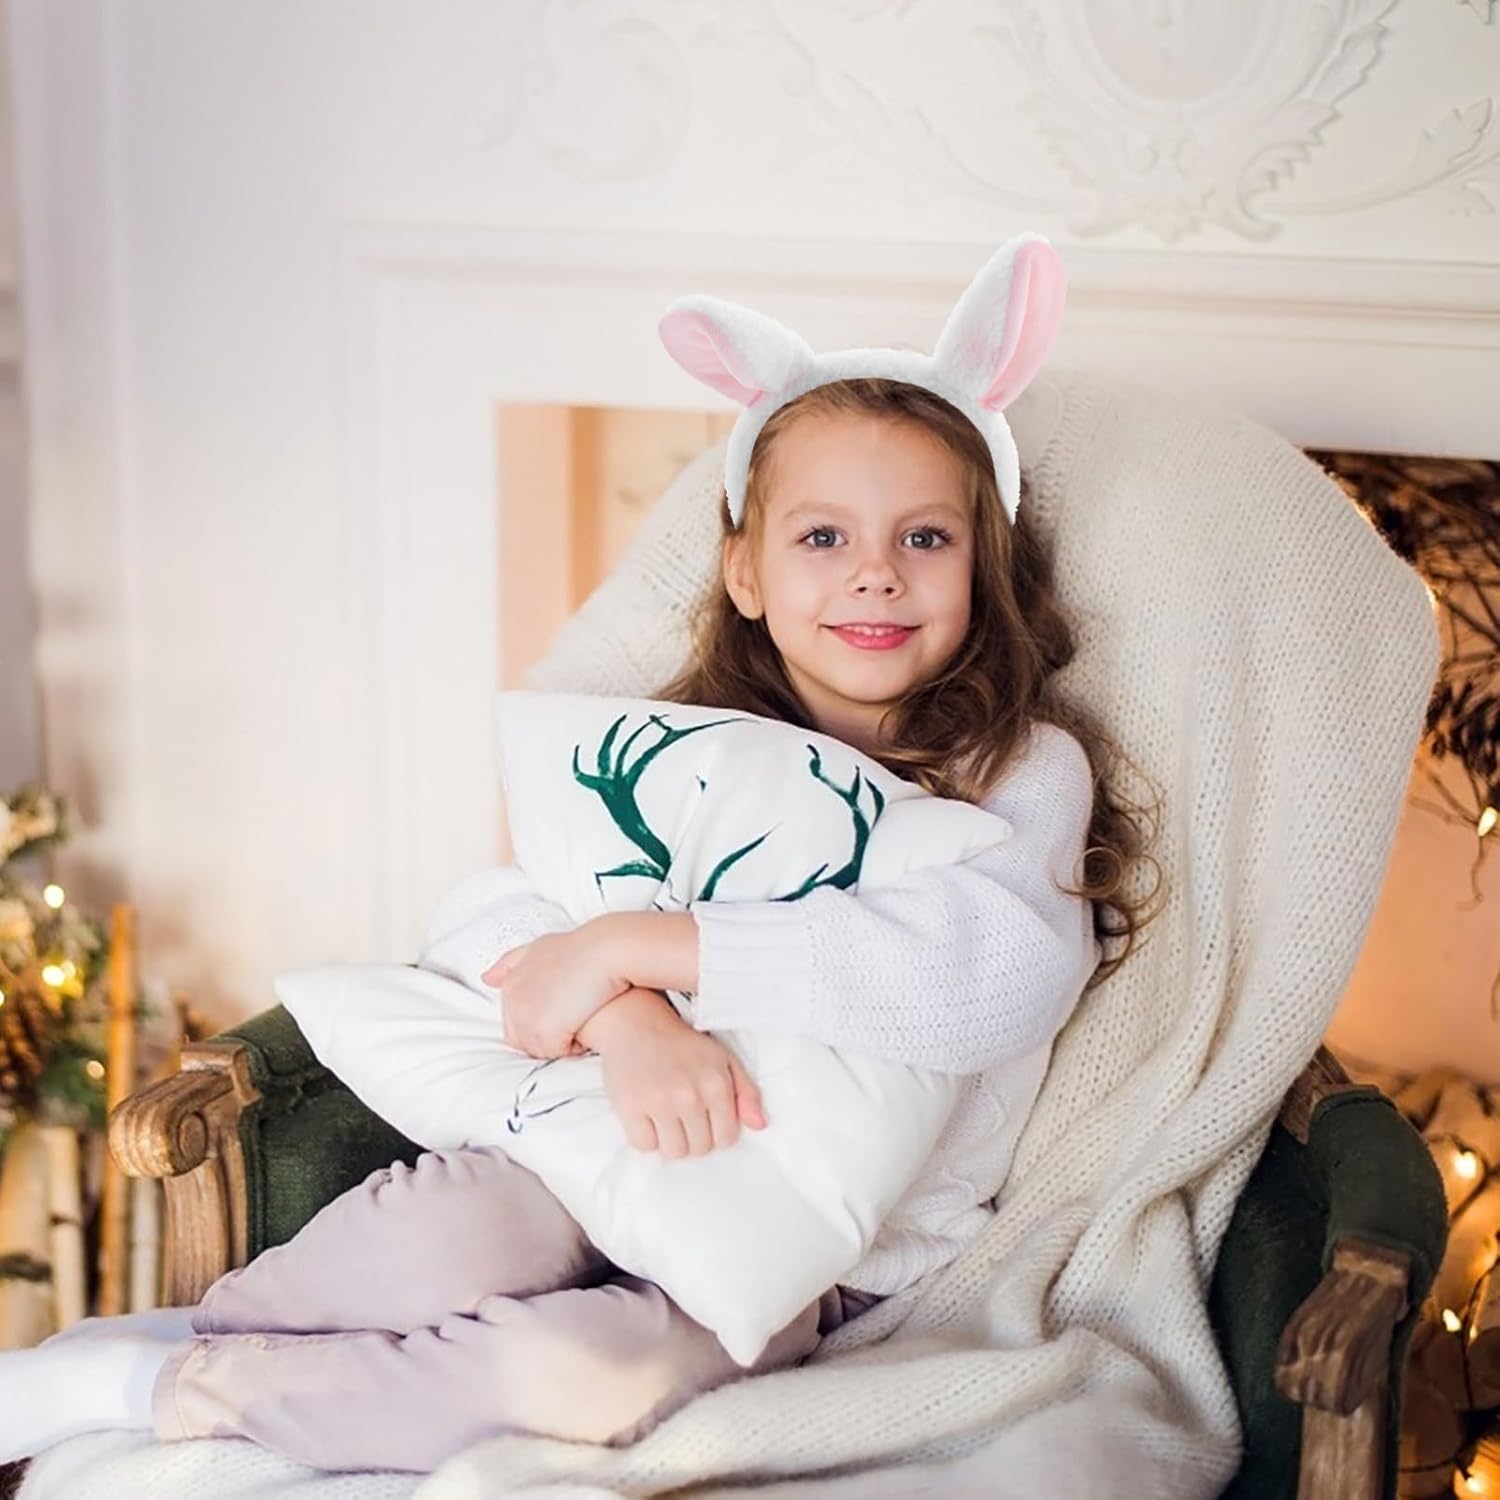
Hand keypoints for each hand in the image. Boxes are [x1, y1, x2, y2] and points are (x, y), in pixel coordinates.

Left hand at [482, 923, 630, 1057]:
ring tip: (583, 1020)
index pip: (515, 1022)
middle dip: (547, 1034)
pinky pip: (556, 1052)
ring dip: (561, 1042)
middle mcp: (513, 1001)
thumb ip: (511, 963)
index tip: (566, 1010)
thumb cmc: (581, 948)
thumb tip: (486, 978)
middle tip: (576, 1017)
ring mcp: (526, 1016)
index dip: (544, 1020)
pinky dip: (573, 1047)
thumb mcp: (539, 948)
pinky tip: (589, 1027)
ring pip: (539, 1048)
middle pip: (523, 1039)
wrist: (607, 951)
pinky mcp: (544, 1030)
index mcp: (510, 984)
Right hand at [579, 988, 766, 1157]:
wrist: (636, 1023)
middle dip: (694, 1136)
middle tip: (682, 1112)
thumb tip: (760, 1125)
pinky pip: (644, 1146)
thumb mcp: (723, 1059)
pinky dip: (646, 1136)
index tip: (705, 1116)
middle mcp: (689, 1095)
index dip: (716, 1131)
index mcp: (716, 1084)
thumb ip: (746, 1093)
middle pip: (700, 1148)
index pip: (726, 1138)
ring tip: (665, 1114)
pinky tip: (647, 1114)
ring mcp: (659, 1102)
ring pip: (674, 1152)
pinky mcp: (630, 1107)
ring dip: (671, 1140)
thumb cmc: (682, 1044)